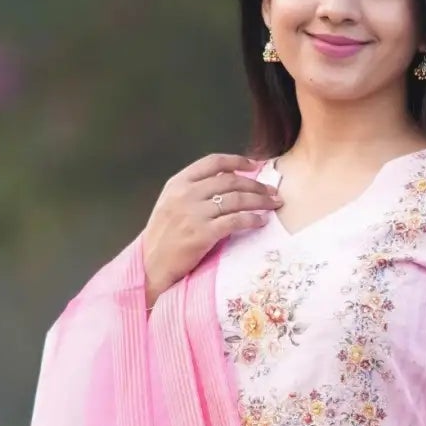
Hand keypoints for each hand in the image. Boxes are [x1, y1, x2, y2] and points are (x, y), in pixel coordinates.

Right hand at [141, 153, 274, 304]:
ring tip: (274, 204)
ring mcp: (194, 214)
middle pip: (230, 181)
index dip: (237, 160)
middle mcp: (185, 194)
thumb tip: (228, 179)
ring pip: (237, 199)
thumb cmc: (164, 236)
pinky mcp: (202, 234)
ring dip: (260, 200)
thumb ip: (193, 190)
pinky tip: (261, 221)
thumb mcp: (171, 203)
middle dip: (256, 184)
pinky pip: (235, 221)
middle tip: (272, 190)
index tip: (255, 165)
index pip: (213, 162)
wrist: (151, 265)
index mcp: (178, 183)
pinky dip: (252, 219)